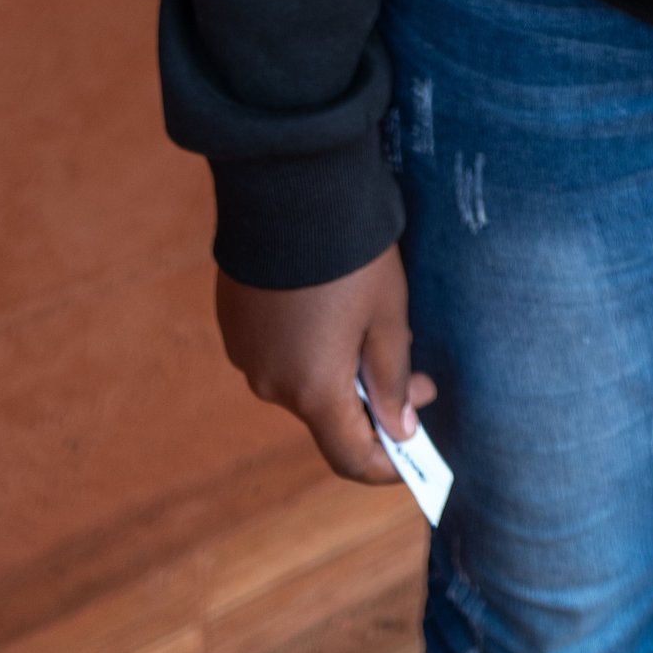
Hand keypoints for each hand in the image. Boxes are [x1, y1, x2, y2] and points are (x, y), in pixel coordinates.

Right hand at [214, 245, 436, 487]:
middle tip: (418, 372)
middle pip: (328, 415)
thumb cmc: (350, 255)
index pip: (352, 458)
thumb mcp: (389, 315)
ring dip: (340, 371)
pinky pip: (278, 352)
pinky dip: (309, 346)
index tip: (417, 453)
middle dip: (374, 404)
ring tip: (374, 327)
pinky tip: (331, 308)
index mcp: (314, 390)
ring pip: (303, 382)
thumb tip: (400, 430)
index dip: (387, 465)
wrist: (287, 186)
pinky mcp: (234, 322)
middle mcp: (271, 384)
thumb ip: (393, 379)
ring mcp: (247, 353)